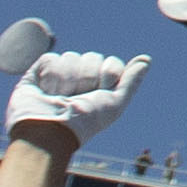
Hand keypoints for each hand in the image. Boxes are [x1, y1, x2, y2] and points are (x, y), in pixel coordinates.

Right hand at [5, 50, 149, 147]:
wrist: (47, 129)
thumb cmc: (83, 122)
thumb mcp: (114, 105)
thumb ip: (131, 82)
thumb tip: (146, 59)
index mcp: (100, 89)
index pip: (111, 63)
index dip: (109, 72)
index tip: (102, 88)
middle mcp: (81, 81)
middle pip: (92, 57)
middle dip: (87, 76)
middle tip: (77, 97)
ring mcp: (60, 76)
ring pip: (72, 57)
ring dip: (68, 78)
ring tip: (58, 98)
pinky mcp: (39, 72)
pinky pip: (51, 58)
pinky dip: (51, 74)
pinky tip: (46, 90)